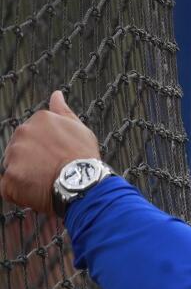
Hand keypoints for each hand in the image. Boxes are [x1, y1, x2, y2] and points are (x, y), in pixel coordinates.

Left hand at [1, 91, 100, 213]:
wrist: (84, 184)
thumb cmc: (85, 158)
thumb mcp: (80, 129)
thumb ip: (63, 111)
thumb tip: (56, 95)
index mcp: (40, 120)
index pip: (34, 133)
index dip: (46, 149)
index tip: (57, 158)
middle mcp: (23, 133)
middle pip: (21, 149)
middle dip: (33, 160)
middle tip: (52, 172)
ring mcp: (14, 155)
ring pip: (14, 166)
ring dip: (26, 176)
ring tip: (46, 184)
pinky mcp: (10, 178)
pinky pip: (7, 187)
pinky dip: (18, 193)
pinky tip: (35, 194)